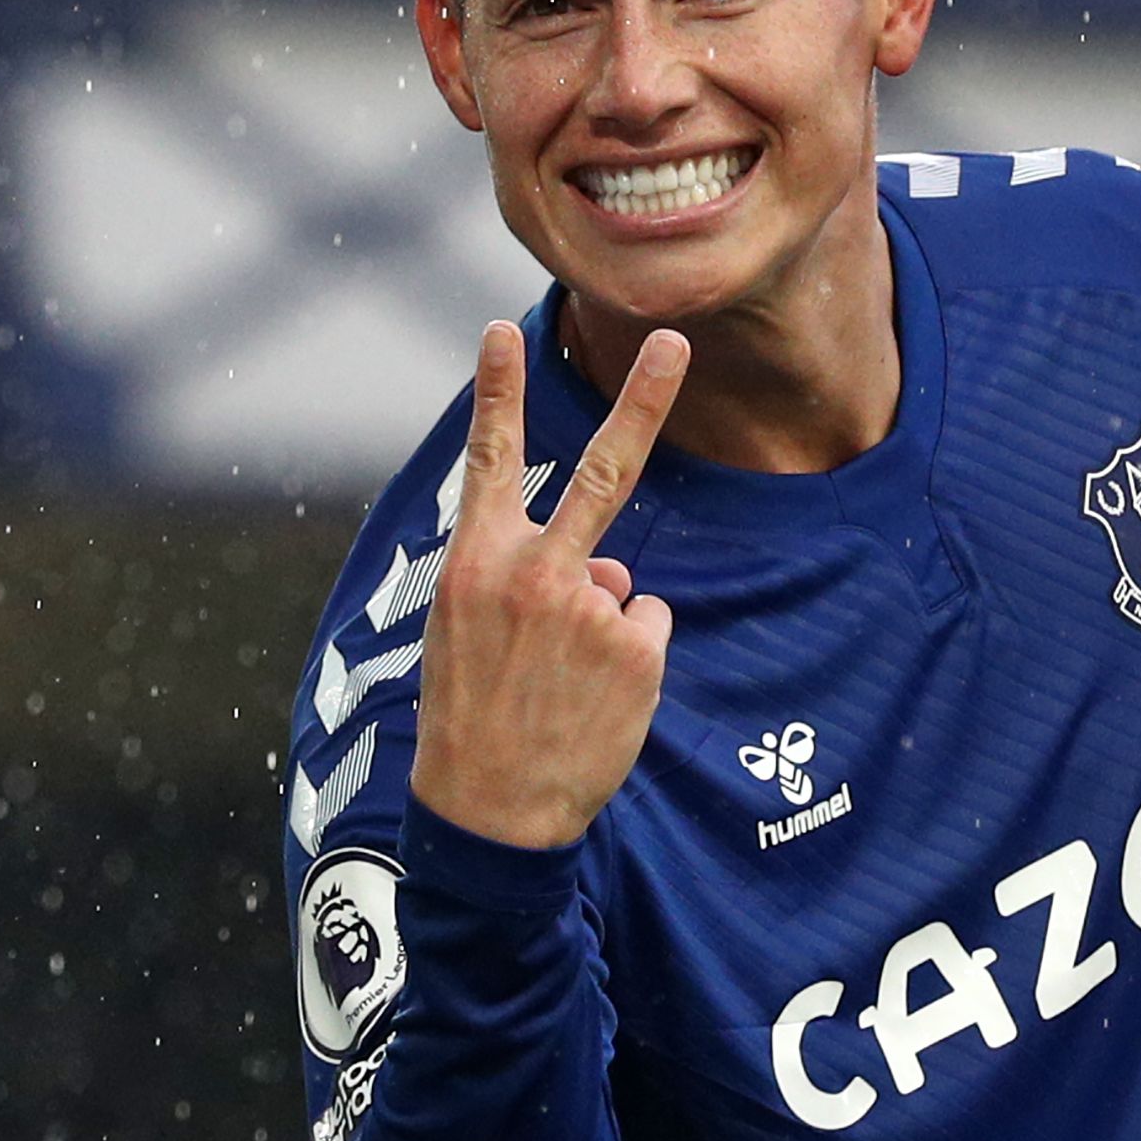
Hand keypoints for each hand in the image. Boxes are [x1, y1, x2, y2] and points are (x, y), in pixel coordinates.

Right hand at [408, 319, 689, 850]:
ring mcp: (592, 609)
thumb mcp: (465, 634)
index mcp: (476, 563)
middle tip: (675, 342)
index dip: (496, 390)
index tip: (502, 328)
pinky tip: (590, 703)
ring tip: (558, 687)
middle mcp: (536, 573)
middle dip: (643, 399)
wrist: (490, 813)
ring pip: (618, 585)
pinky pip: (645, 630)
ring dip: (600, 627)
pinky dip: (627, 663)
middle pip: (602, 471)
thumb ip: (525, 580)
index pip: (488, 459)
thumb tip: (608, 566)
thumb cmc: (470, 718)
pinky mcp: (638, 650)